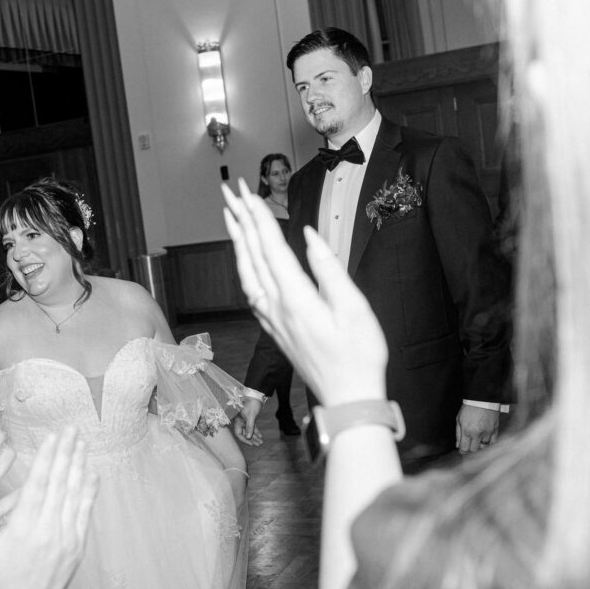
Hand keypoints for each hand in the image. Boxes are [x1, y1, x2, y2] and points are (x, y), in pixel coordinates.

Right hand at [0, 427, 98, 588]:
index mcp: (22, 529)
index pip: (37, 484)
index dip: (46, 457)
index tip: (52, 436)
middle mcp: (48, 531)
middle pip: (59, 482)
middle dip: (65, 452)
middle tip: (71, 429)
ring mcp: (65, 539)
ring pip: (74, 494)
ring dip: (78, 466)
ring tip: (82, 443)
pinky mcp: (76, 548)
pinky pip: (84, 513)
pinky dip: (88, 492)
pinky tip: (91, 474)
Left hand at [222, 180, 387, 406]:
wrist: (347, 398)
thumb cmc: (359, 355)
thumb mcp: (355, 308)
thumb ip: (329, 268)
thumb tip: (309, 236)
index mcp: (296, 298)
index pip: (271, 247)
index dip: (258, 216)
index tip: (249, 191)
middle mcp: (276, 307)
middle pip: (252, 254)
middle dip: (240, 219)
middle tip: (230, 190)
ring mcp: (271, 319)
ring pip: (246, 271)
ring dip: (237, 241)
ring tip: (231, 216)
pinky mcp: (273, 328)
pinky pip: (250, 290)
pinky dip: (244, 266)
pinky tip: (244, 259)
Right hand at [231, 397, 263, 445]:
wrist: (255, 395)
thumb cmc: (251, 404)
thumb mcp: (251, 416)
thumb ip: (249, 427)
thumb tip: (248, 437)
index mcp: (237, 421)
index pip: (239, 434)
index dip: (244, 440)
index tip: (251, 444)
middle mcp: (240, 422)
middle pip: (244, 434)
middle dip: (251, 440)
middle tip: (259, 444)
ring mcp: (245, 420)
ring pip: (249, 431)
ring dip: (254, 436)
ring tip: (261, 442)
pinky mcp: (250, 418)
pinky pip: (252, 427)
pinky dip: (256, 431)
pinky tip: (260, 436)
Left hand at [455, 405, 499, 453]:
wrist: (482, 400)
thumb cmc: (469, 408)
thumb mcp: (459, 419)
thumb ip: (458, 434)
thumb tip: (458, 445)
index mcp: (467, 431)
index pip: (464, 449)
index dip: (462, 451)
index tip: (462, 449)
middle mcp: (477, 434)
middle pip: (474, 450)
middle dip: (470, 448)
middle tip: (469, 443)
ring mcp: (487, 433)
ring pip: (484, 446)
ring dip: (479, 444)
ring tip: (477, 438)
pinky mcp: (495, 430)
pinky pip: (492, 442)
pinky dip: (488, 442)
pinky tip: (485, 438)